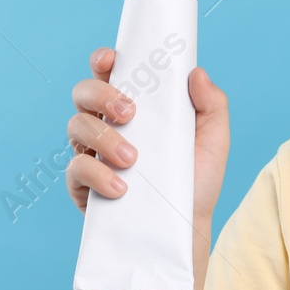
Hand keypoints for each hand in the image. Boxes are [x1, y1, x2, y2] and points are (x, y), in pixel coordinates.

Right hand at [65, 47, 231, 221]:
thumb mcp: (213, 141)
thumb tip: (196, 72)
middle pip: (83, 93)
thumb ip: (212, 105)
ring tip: (132, 159)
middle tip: (129, 113)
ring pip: (76, 126)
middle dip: (101, 95)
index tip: (111, 60)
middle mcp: (107, 125)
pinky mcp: (83, 185)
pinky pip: (75, 168)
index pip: (109, 74)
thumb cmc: (197, 180)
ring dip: (103, 137)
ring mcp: (91, 153)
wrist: (186, 229)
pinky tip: (120, 187)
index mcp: (135, 108)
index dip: (103, 61)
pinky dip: (96, 173)